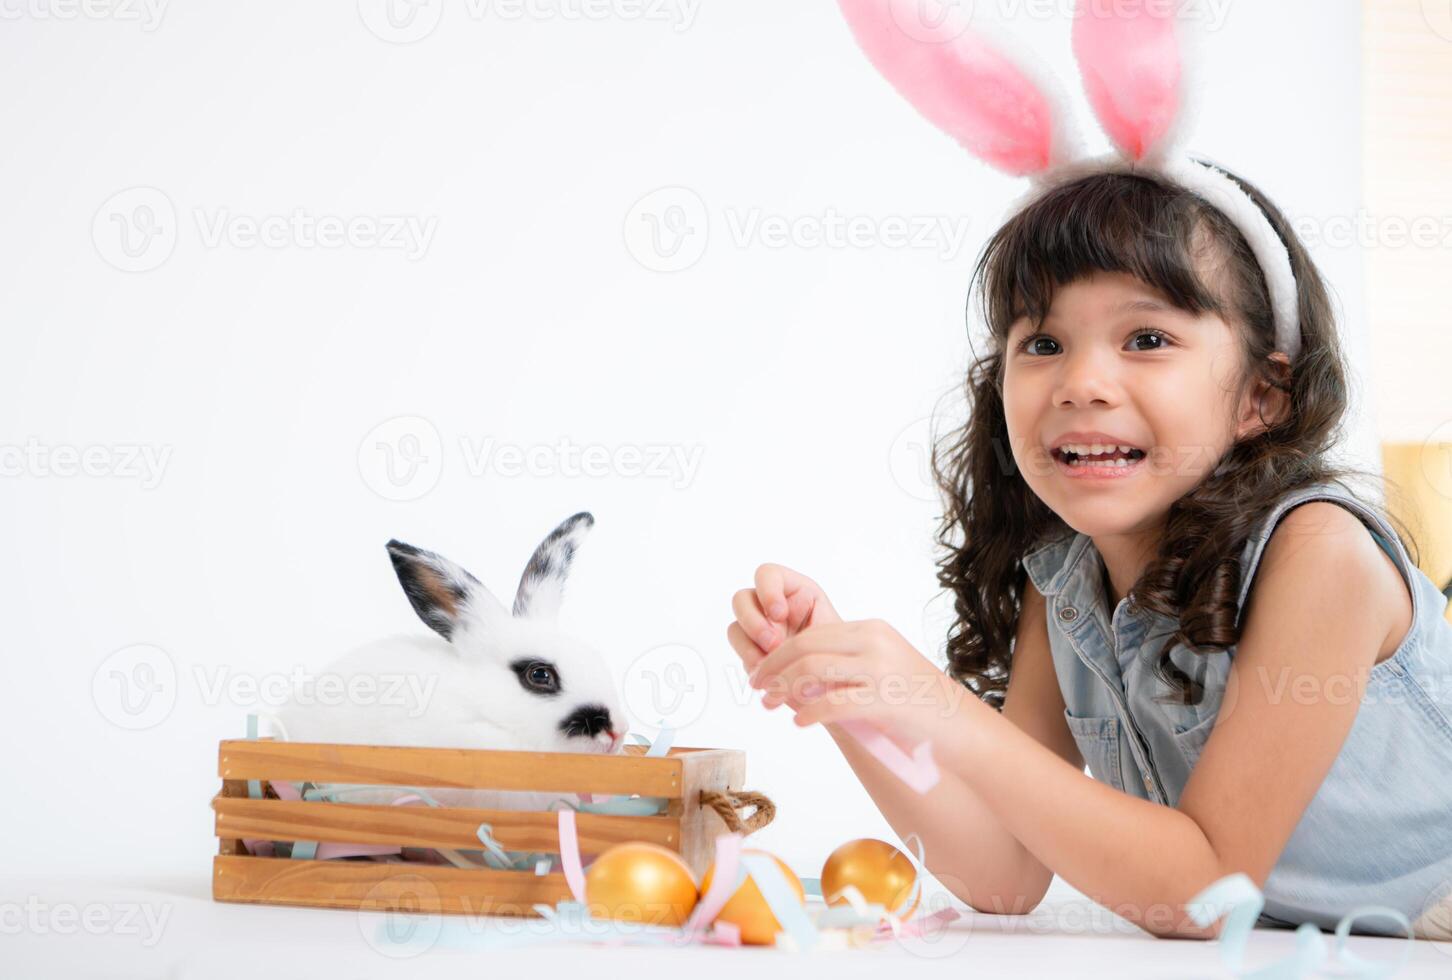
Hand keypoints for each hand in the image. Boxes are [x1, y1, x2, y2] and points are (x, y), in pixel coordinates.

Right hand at [726, 563, 841, 673]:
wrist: (841, 679)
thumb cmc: (841, 650)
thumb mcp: (833, 633)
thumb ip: (808, 630)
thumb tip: (781, 644)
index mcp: (792, 590)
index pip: (767, 575)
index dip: (767, 590)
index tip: (780, 614)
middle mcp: (769, 606)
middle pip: (741, 599)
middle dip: (753, 622)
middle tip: (773, 643)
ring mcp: (757, 630)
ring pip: (736, 628)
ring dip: (748, 646)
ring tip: (769, 664)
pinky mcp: (752, 653)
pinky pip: (740, 654)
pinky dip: (751, 663)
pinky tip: (769, 674)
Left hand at [746, 619, 965, 742]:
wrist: (960, 725)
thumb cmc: (916, 703)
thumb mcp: (881, 670)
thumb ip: (846, 666)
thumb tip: (799, 678)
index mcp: (871, 630)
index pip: (812, 634)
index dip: (779, 653)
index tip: (762, 672)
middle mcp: (874, 642)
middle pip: (805, 647)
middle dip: (773, 668)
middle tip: (756, 688)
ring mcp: (881, 669)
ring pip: (812, 670)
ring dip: (783, 689)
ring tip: (769, 705)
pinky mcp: (885, 699)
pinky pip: (833, 702)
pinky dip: (810, 712)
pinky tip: (800, 722)